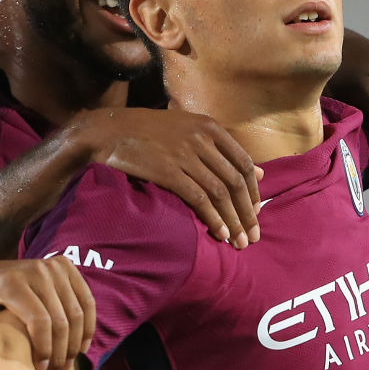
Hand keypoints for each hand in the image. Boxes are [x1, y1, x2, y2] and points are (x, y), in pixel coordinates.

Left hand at [0, 257, 92, 369]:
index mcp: (10, 283)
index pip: (40, 321)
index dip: (45, 350)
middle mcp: (34, 270)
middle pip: (61, 319)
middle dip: (62, 352)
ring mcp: (51, 265)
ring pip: (76, 312)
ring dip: (76, 343)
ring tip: (67, 365)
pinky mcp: (64, 265)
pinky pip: (85, 299)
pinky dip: (88, 324)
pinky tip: (82, 347)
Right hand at [73, 108, 262, 248]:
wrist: (109, 131)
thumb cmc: (148, 133)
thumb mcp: (189, 131)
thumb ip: (222, 150)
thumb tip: (259, 172)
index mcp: (210, 127)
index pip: (243, 163)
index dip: (253, 192)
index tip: (256, 213)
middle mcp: (201, 139)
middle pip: (235, 181)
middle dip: (247, 212)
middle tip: (253, 236)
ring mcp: (185, 154)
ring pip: (220, 192)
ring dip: (233, 220)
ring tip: (239, 242)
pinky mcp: (168, 170)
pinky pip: (198, 198)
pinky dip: (213, 217)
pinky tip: (219, 233)